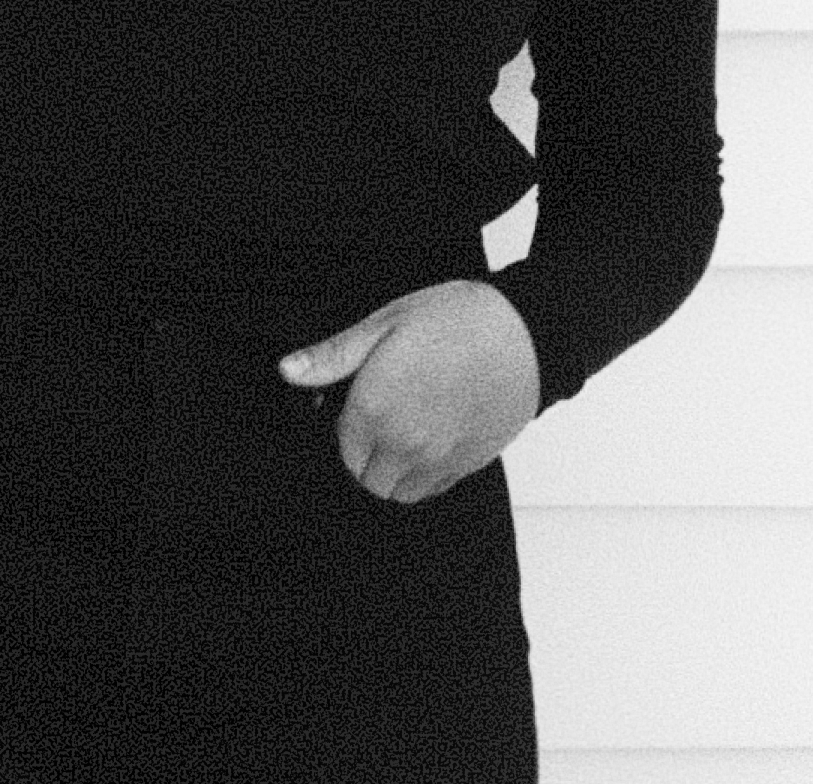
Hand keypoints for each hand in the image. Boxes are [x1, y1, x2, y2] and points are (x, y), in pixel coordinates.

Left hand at [278, 279, 540, 503]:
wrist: (524, 332)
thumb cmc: (455, 319)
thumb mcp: (385, 322)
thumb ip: (334, 355)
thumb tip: (288, 370)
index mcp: (375, 407)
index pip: (343, 449)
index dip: (346, 428)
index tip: (360, 404)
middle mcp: (404, 442)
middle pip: (366, 478)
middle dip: (365, 454)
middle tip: (380, 418)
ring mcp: (439, 458)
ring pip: (398, 492)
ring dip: (393, 470)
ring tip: (404, 429)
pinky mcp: (469, 463)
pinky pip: (433, 489)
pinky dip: (424, 475)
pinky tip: (431, 437)